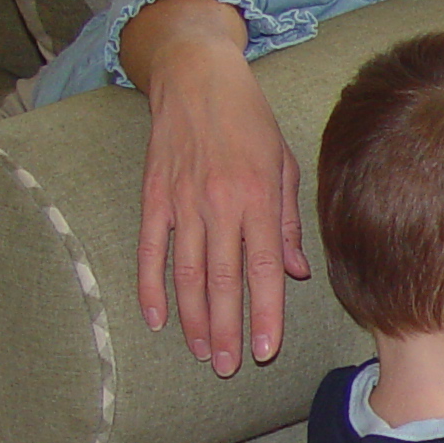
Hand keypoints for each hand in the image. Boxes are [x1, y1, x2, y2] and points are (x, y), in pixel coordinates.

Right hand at [125, 0, 311, 376]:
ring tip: (201, 352)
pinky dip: (151, 286)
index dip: (265, 314)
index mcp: (257, 198)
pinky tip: (155, 319)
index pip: (263, 270)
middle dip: (227, 328)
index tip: (265, 350)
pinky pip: (150, 250)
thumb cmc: (249, 120)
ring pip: (186, 273)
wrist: (197, 76)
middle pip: (222, 280)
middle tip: (229, 366)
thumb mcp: (283, 164)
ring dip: (192, 318)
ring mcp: (182, 201)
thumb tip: (292, 274)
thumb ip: (287, 223)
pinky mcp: (153, 196)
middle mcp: (219, 204)